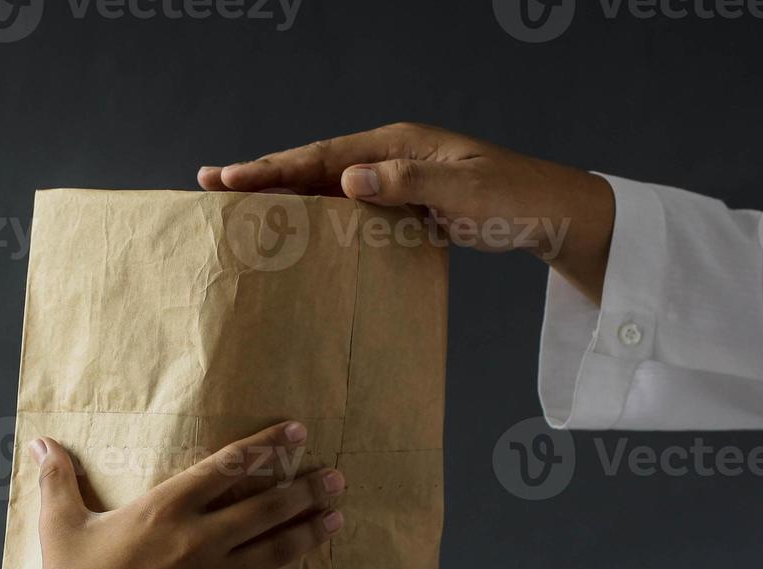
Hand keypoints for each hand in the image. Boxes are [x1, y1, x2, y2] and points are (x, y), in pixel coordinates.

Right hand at [31, 421, 344, 568]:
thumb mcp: (60, 521)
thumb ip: (58, 477)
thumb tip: (41, 439)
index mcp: (167, 507)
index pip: (229, 465)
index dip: (267, 446)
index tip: (298, 433)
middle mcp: (200, 540)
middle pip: (268, 508)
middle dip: (307, 491)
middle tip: (337, 479)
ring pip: (275, 553)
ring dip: (310, 535)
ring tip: (337, 520)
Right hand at [197, 122, 616, 299]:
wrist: (553, 213)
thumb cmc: (515, 199)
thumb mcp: (463, 191)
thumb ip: (406, 182)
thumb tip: (347, 179)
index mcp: (398, 144)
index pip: (322, 156)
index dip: (273, 169)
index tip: (229, 178)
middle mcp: (391, 155)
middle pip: (315, 165)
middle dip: (263, 175)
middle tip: (210, 183)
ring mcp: (397, 179)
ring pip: (327, 186)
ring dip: (285, 196)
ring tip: (239, 205)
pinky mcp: (406, 204)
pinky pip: (350, 209)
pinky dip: (317, 217)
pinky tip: (298, 231)